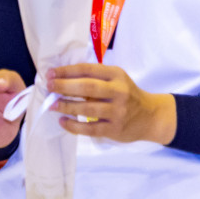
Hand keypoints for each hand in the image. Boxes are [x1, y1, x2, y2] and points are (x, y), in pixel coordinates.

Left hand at [46, 63, 174, 143]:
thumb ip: (94, 78)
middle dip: (63, 86)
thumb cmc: (126, 95)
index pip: (87, 70)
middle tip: (49, 87)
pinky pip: (90, 129)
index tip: (50, 74)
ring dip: (66, 106)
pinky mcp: (115, 129)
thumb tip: (60, 78)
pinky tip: (63, 121)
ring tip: (52, 105)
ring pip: (87, 108)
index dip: (66, 71)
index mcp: (116, 75)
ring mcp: (117, 112)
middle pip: (86, 87)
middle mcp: (119, 92)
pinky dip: (74, 126)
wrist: (151, 117)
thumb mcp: (115, 80)